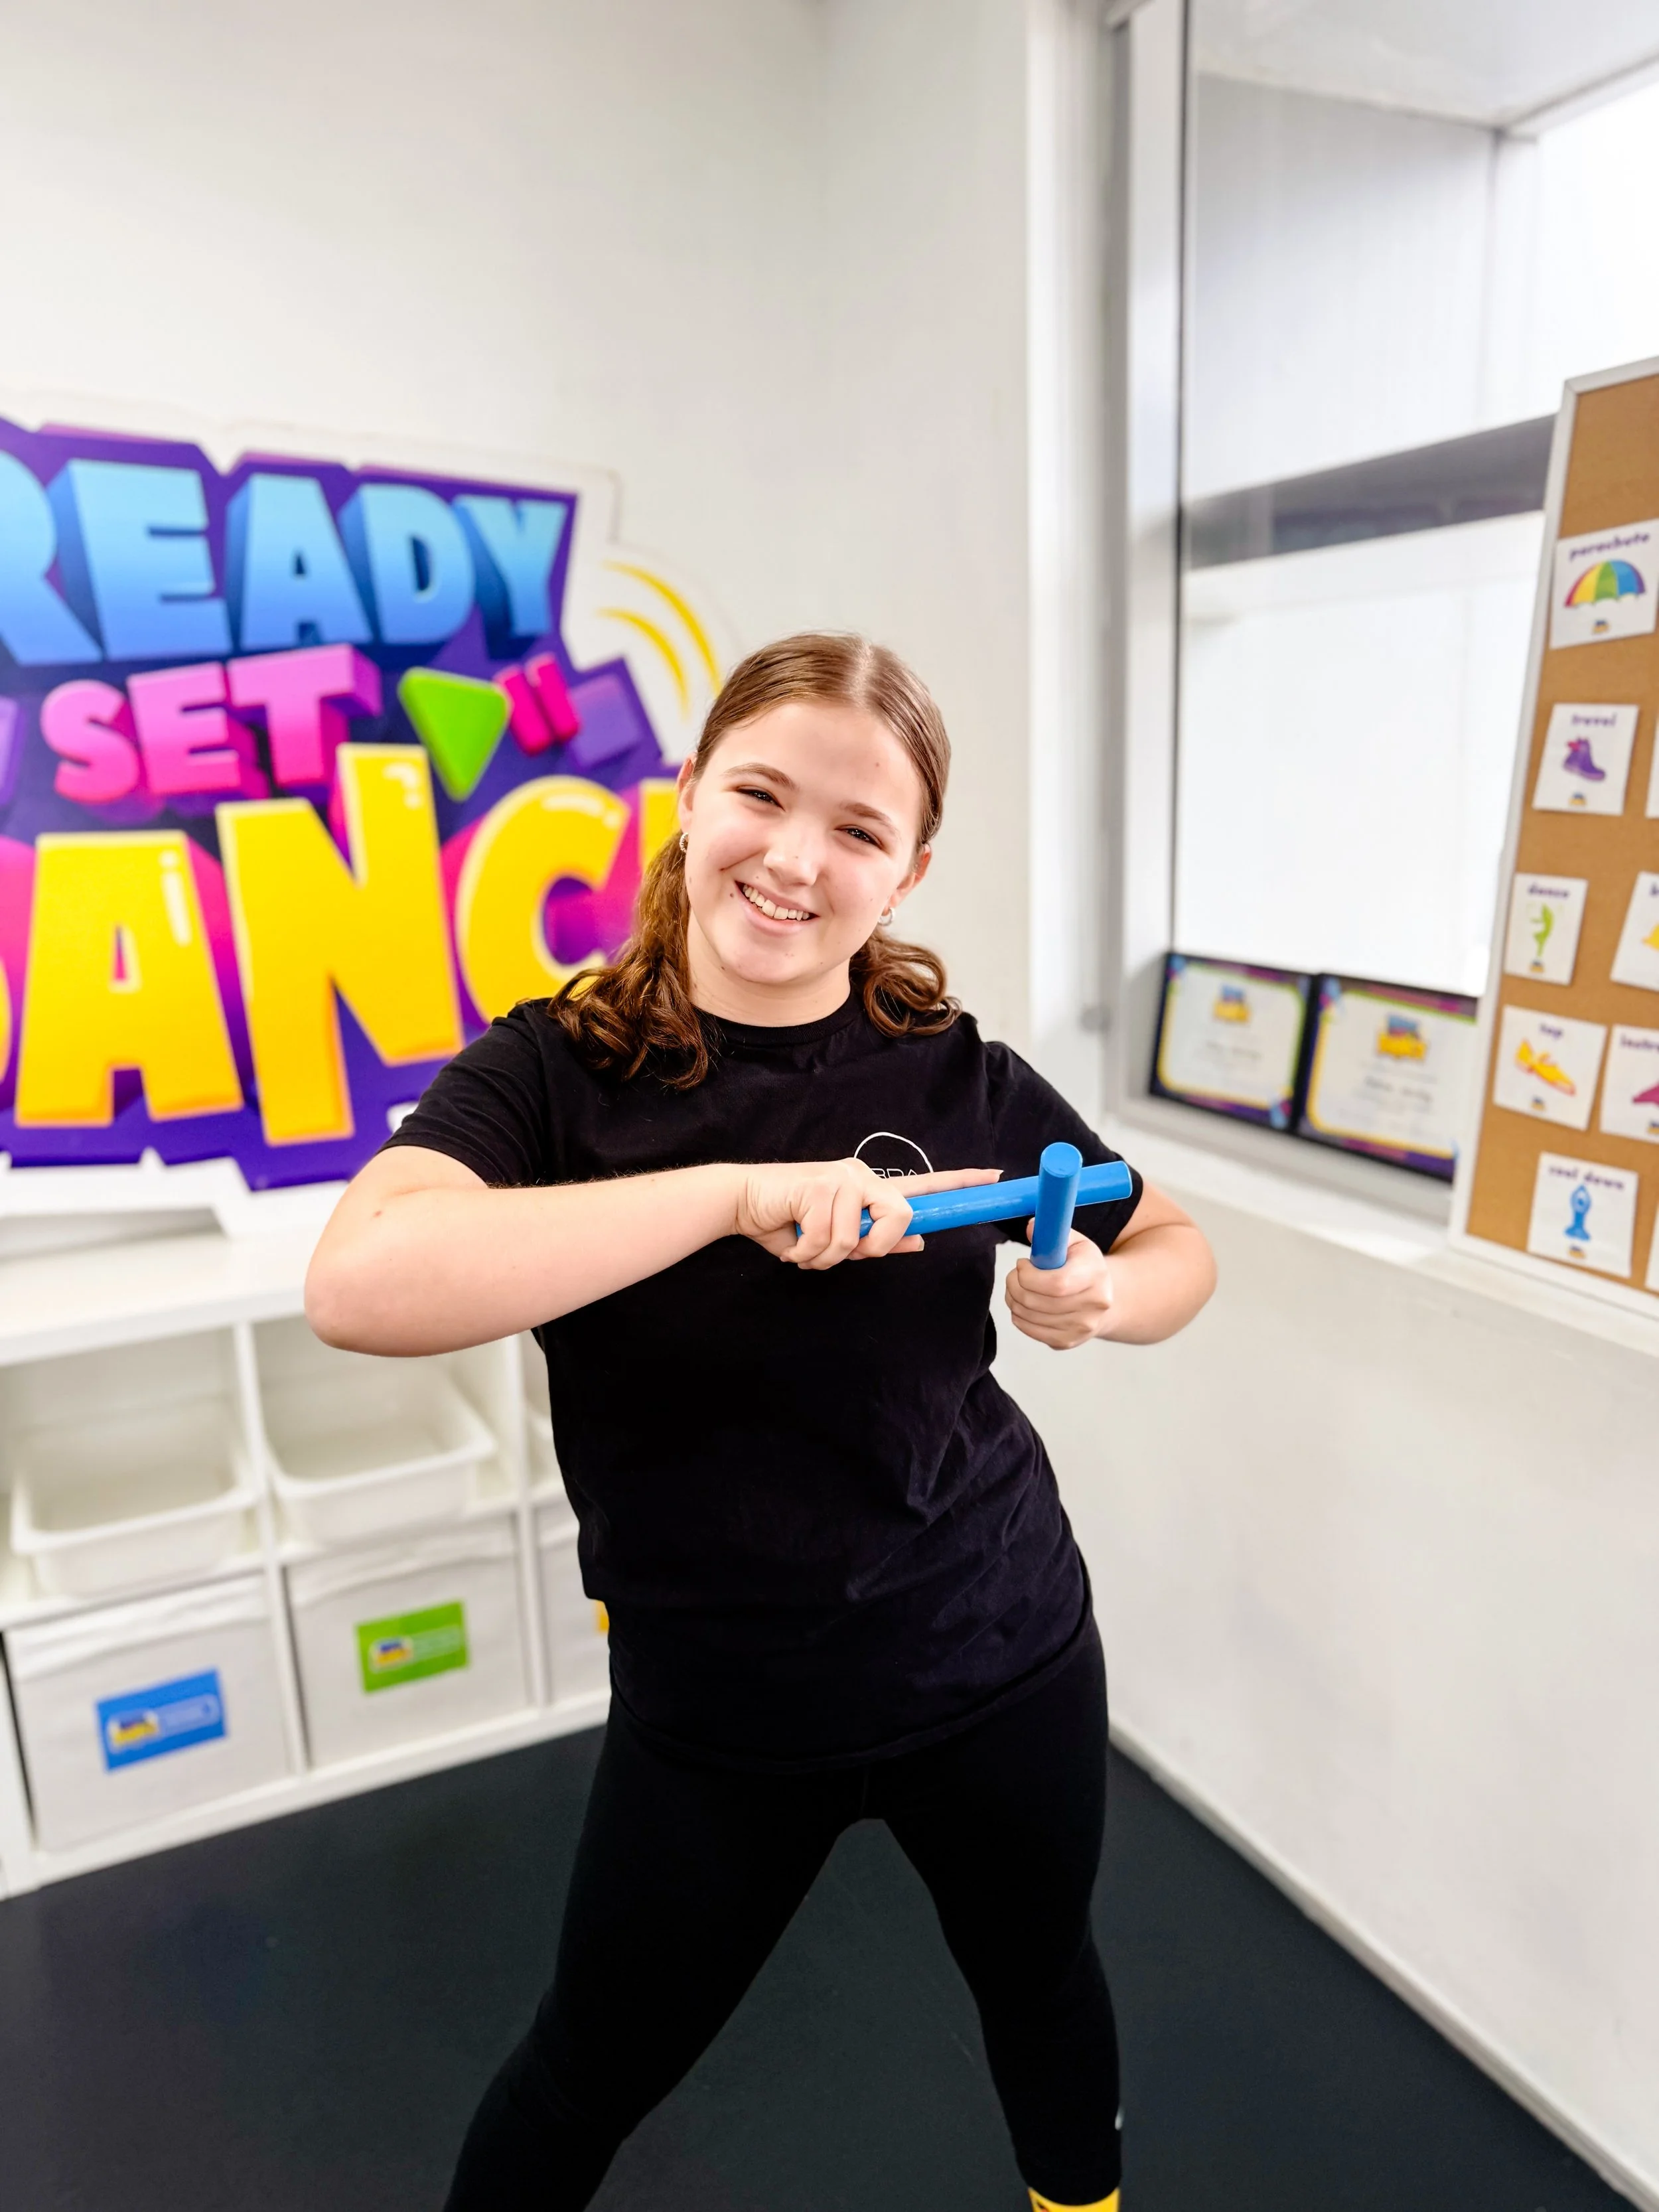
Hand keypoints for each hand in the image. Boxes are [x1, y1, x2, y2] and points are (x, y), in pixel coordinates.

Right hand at [734, 1160, 1002, 1269]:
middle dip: (870, 1248)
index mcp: (872, 1189)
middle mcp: (862, 1176)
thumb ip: (877, 1241)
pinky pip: (828, 1239)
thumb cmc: (790, 1220)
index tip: (995, 1177)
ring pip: (855, 1240)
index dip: (961, 1183)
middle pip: (900, 1219)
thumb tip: (918, 1244)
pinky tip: (791, 1238)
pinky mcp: (819, 1184)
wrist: (743, 1202)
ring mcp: (842, 1177)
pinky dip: (806, 1252)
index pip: (925, 1184)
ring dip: (824, 1256)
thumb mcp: (838, 1238)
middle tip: (841, 1251)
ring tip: (804, 1245)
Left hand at [1004, 1226, 1111, 1347]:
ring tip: (1019, 1286)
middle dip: (1015, 1285)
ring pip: (1028, 1316)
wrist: (1103, 1298)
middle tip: (1015, 1274)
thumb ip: (1054, 1233)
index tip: (1022, 1264)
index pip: (1056, 1284)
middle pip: (1036, 1302)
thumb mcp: (1076, 1243)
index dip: (1029, 1275)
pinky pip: (1029, 1330)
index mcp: (1096, 1276)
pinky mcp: (1067, 1341)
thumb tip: (1033, 1227)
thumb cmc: (1084, 1266)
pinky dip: (1019, 1315)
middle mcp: (1093, 1307)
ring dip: (1013, 1299)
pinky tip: (1025, 1303)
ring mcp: (1081, 1328)